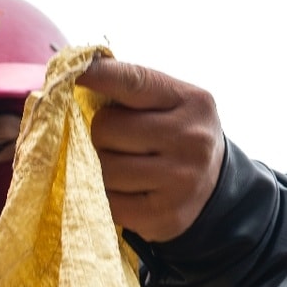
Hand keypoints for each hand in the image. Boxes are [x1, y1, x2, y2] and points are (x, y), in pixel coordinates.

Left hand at [77, 57, 225, 242]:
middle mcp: (191, 140)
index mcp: (192, 102)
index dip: (97, 75)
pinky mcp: (164, 216)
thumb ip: (129, 87)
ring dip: (98, 166)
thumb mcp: (169, 102)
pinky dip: (103, 195)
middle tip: (114, 140)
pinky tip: (122, 190)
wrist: (214, 187)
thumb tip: (73, 72)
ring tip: (120, 164)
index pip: (132, 82)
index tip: (71, 71)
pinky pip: (106, 202)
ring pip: (101, 167)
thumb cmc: (175, 134)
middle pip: (105, 129)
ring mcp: (180, 181)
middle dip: (99, 133)